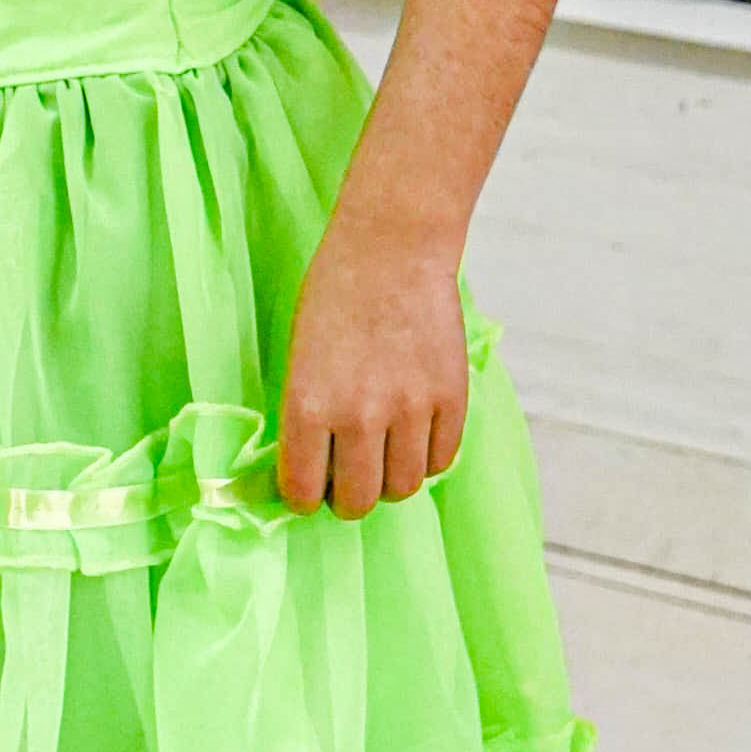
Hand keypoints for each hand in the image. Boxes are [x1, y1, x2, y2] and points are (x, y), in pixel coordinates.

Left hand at [278, 218, 468, 521]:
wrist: (392, 249)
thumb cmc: (334, 298)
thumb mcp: (300, 359)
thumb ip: (306, 419)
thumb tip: (312, 474)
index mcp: (308, 405)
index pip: (302, 492)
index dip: (303, 497)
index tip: (308, 487)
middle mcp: (359, 416)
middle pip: (357, 502)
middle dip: (348, 498)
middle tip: (347, 477)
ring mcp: (410, 410)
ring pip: (403, 488)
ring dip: (389, 481)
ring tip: (382, 455)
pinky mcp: (450, 399)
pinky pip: (441, 461)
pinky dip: (426, 458)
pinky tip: (413, 434)